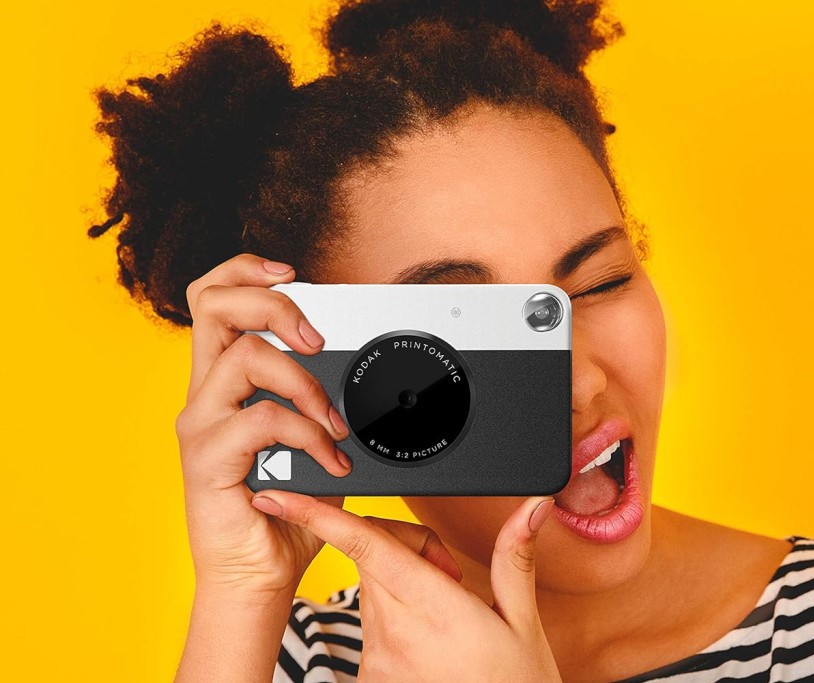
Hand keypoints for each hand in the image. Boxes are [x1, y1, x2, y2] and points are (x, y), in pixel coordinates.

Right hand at [174, 253, 353, 598]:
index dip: (246, 270)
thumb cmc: (288, 506)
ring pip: (246, 357)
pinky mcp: (206, 459)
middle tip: (317, 339)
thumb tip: (380, 373)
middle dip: (275, 304)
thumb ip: (328, 400)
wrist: (261, 572)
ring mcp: (202, 424)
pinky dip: (307, 434)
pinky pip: (261, 421)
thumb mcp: (317, 440)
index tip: (292, 273)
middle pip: (215, 305)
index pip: (214, 299)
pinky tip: (328, 460)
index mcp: (226, 380)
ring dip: (306, 383)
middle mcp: (206, 394)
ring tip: (333, 422)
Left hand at [250, 491, 562, 681]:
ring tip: (445, 615)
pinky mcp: (370, 678)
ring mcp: (378, 659)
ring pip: (371, 591)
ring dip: (396, 583)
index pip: (366, 546)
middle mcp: (395, 632)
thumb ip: (515, 557)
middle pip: (370, 557)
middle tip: (448, 572)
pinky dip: (394, 619)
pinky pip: (371, 628)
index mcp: (435, 607)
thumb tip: (532, 508)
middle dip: (398, 544)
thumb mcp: (523, 622)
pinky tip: (428, 641)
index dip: (319, 516)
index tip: (284, 497)